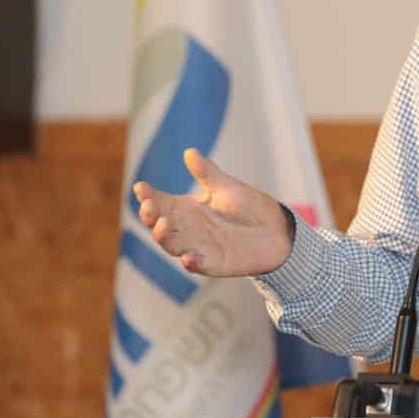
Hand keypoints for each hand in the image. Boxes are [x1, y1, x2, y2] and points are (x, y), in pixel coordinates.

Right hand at [134, 149, 293, 276]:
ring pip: (172, 245)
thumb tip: (189, 152)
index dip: (148, 196)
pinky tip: (187, 258)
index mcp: (187, 209)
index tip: (141, 187)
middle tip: (149, 206)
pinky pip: (198, 265)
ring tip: (162, 226)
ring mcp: (199, 247)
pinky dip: (192, 263)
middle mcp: (188, 229)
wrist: (277, 229)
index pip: (161, 202)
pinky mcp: (215, 263)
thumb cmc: (249, 207)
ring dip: (165, 238)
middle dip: (151, 216)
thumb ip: (207, 173)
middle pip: (160, 224)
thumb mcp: (226, 187)